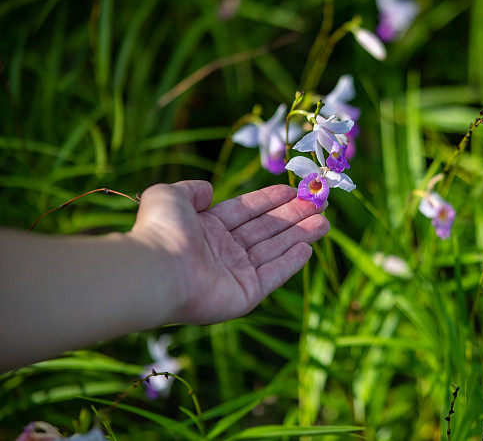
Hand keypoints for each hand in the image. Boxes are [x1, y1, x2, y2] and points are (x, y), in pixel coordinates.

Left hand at [131, 181, 328, 324]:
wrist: (156, 270)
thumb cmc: (161, 230)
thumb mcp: (170, 196)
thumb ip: (191, 190)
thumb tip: (209, 189)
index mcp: (206, 228)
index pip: (246, 211)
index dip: (270, 200)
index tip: (294, 190)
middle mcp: (223, 251)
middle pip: (266, 229)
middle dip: (293, 216)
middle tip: (319, 203)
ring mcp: (235, 274)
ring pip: (274, 250)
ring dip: (300, 235)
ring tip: (324, 222)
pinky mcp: (245, 294)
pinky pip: (272, 275)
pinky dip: (290, 262)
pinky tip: (308, 249)